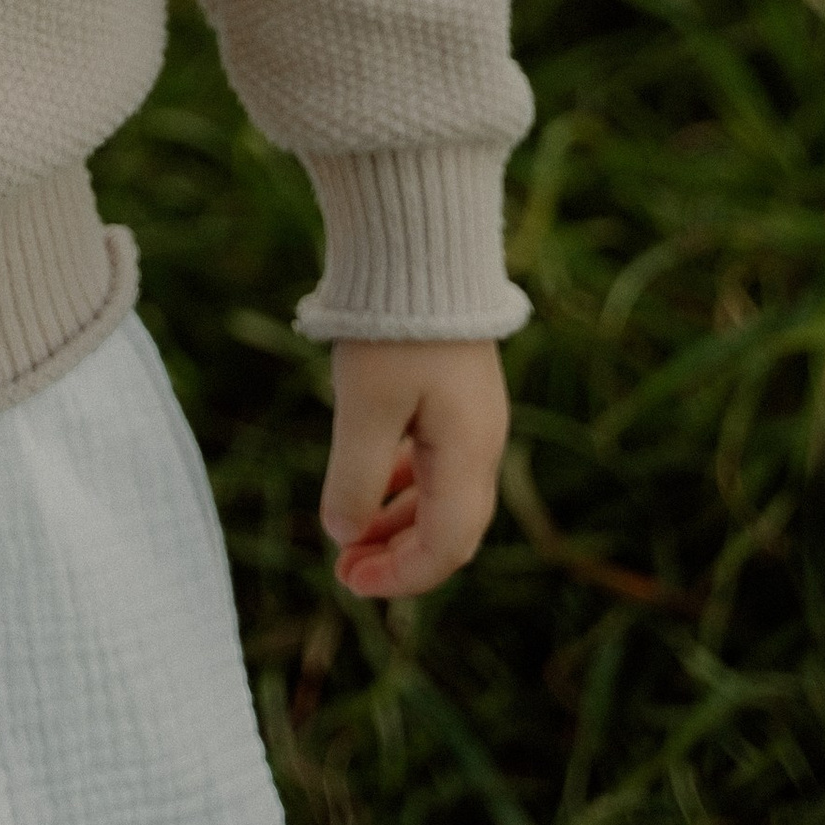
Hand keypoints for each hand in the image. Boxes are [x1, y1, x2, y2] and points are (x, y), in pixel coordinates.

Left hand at [321, 339, 507, 599]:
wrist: (420, 245)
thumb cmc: (394, 327)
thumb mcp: (364, 407)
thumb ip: (356, 478)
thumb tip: (342, 533)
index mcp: (469, 453)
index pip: (446, 546)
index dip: (400, 576)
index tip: (347, 580)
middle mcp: (482, 442)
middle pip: (450, 527)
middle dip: (399, 555)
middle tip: (344, 567)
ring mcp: (473, 417)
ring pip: (441, 494)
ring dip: (398, 521)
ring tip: (350, 532)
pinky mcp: (456, 393)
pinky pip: (435, 460)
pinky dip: (402, 482)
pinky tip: (369, 481)